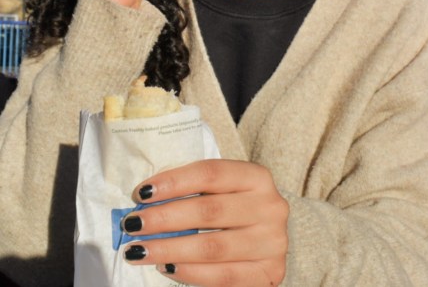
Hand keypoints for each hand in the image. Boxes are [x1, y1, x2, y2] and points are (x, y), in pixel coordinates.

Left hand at [120, 159, 288, 285]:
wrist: (260, 252)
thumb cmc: (232, 217)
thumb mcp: (220, 196)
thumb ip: (192, 195)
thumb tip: (144, 203)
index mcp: (258, 178)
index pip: (212, 173)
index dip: (174, 181)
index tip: (141, 193)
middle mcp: (271, 207)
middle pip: (210, 210)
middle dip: (164, 218)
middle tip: (132, 224)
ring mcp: (273, 241)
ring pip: (213, 246)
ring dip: (169, 249)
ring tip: (137, 251)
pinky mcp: (270, 272)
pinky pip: (222, 275)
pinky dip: (189, 272)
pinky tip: (166, 268)